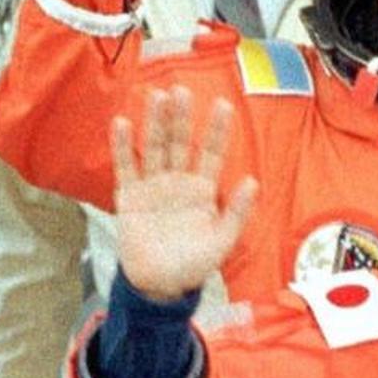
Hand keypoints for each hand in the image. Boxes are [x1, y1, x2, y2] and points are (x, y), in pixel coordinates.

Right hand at [112, 87, 257, 299]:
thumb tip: (254, 181)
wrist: (158, 286)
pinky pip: (126, 166)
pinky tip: (123, 124)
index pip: (212, 154)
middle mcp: (178, 182)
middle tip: (182, 91)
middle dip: (182, 118)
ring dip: (155, 123)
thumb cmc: (192, 265)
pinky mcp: (129, 196)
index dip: (217, 132)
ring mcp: (153, 186)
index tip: (223, 106)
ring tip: (156, 97)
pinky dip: (123, 146)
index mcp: (203, 192)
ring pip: (155, 148)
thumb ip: (237, 212)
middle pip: (180, 143)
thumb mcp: (222, 242)